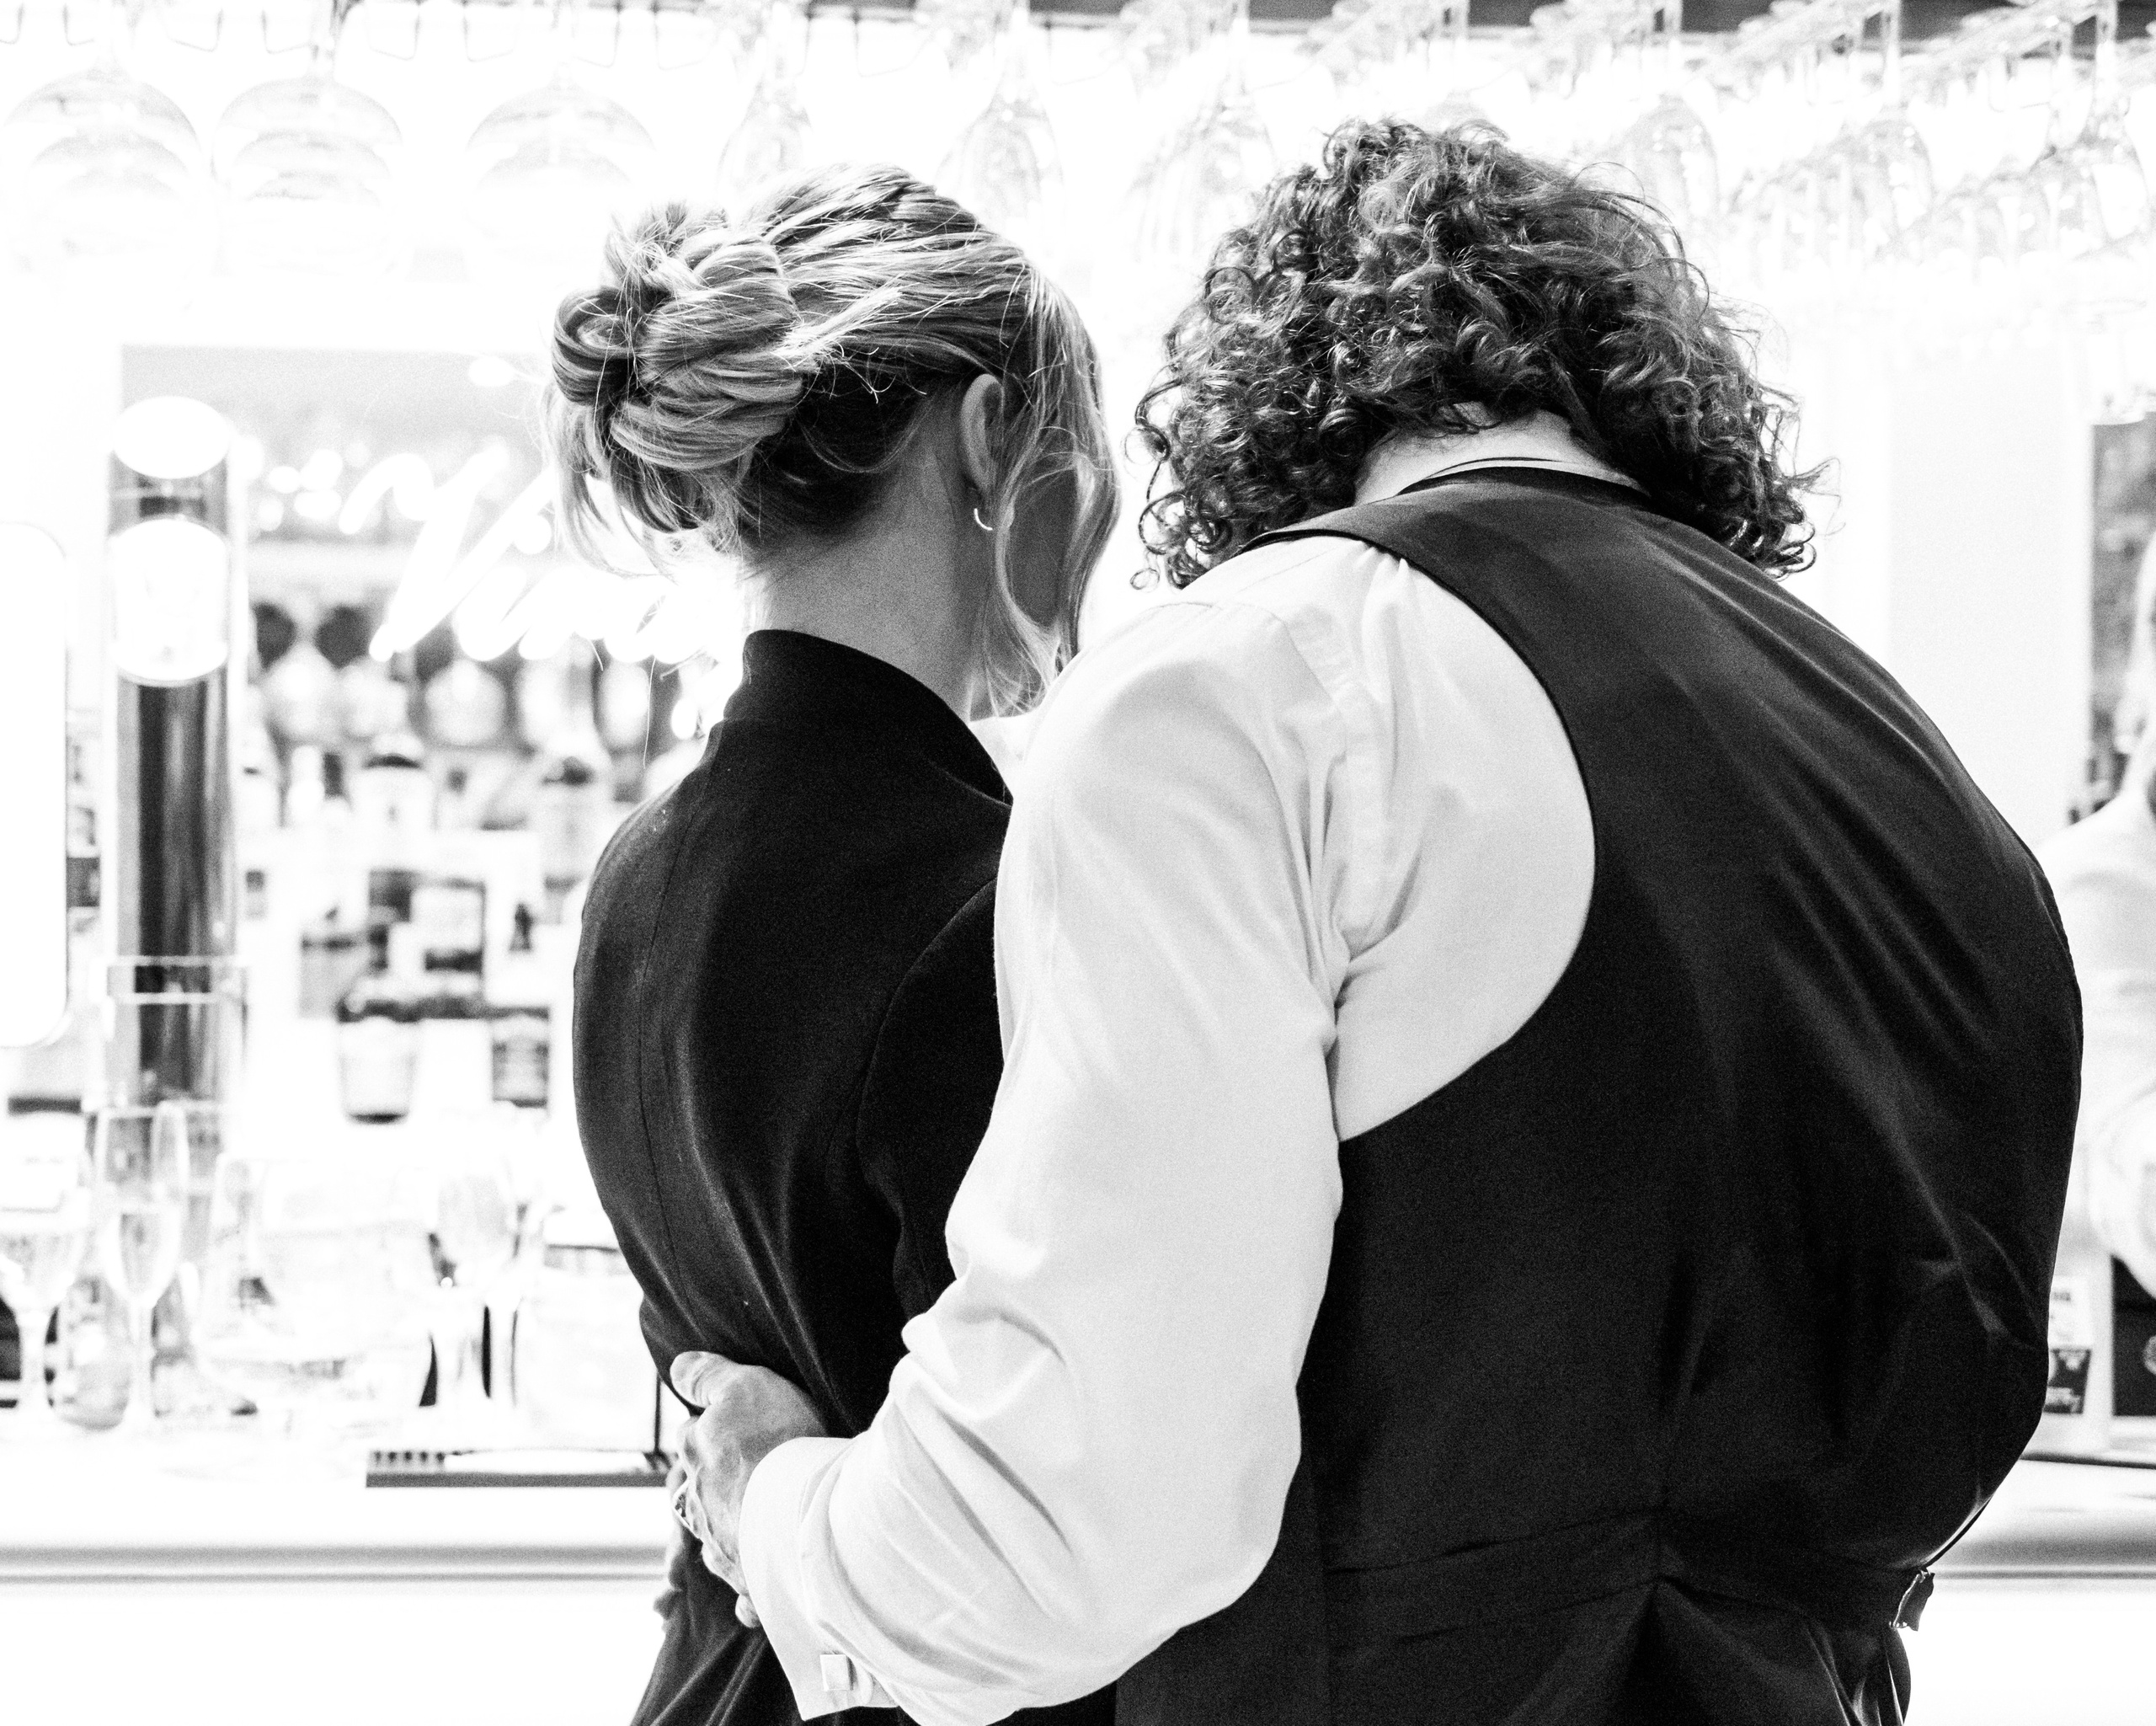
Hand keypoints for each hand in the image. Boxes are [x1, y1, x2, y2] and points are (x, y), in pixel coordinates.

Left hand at [669, 1351, 826, 1616]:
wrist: (799, 1507)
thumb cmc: (774, 1441)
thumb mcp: (742, 1387)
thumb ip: (708, 1378)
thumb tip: (677, 1367)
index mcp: (696, 1464)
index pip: (689, 1448)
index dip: (699, 1439)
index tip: (708, 1438)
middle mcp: (704, 1512)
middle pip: (693, 1505)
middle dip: (699, 1502)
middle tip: (709, 1498)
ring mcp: (728, 1550)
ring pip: (714, 1550)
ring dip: (718, 1548)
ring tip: (726, 1551)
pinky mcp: (756, 1584)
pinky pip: (748, 1595)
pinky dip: (747, 1599)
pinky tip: (749, 1606)